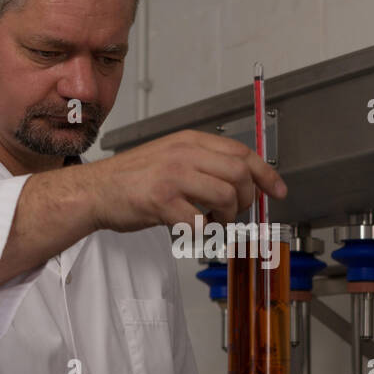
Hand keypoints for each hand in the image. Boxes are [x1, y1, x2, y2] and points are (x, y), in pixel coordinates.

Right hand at [83, 129, 287, 232]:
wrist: (95, 191)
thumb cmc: (133, 179)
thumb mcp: (172, 156)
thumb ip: (203, 164)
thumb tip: (241, 181)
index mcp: (190, 141)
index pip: (243, 153)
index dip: (266, 174)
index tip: (277, 190)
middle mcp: (184, 153)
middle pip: (240, 175)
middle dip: (247, 199)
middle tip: (234, 212)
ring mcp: (173, 176)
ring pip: (226, 198)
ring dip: (227, 218)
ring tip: (212, 221)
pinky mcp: (161, 201)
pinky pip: (199, 222)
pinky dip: (202, 232)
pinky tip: (192, 228)